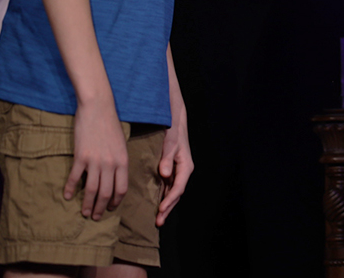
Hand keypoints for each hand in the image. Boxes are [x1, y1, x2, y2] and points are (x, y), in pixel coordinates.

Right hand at [66, 97, 127, 219]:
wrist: (98, 108)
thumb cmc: (111, 126)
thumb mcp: (121, 145)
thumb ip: (119, 162)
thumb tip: (115, 179)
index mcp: (123, 161)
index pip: (122, 188)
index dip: (116, 201)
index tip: (111, 208)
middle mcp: (110, 164)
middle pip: (106, 193)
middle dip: (101, 208)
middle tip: (96, 217)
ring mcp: (95, 161)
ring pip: (91, 190)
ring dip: (87, 204)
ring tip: (85, 213)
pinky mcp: (81, 156)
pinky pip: (74, 178)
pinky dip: (70, 189)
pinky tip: (67, 196)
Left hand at [156, 104, 192, 225]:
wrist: (174, 122)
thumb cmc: (173, 132)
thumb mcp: (170, 144)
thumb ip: (167, 159)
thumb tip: (164, 174)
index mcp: (186, 166)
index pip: (178, 188)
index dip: (170, 200)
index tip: (160, 210)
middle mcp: (183, 171)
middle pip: (176, 194)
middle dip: (168, 209)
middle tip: (158, 222)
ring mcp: (178, 172)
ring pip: (173, 193)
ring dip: (166, 206)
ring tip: (158, 219)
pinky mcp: (171, 170)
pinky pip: (168, 188)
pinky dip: (164, 198)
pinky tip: (157, 205)